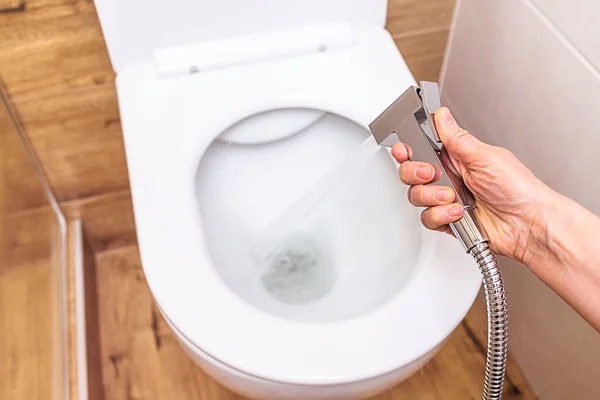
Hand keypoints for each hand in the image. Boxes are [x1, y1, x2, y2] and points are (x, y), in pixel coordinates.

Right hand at [391, 107, 554, 263]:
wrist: (528, 224)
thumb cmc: (518, 189)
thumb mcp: (486, 156)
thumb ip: (458, 139)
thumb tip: (442, 116)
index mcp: (458, 157)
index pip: (422, 148)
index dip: (407, 149)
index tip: (403, 150)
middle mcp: (449, 177)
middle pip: (411, 172)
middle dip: (416, 173)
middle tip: (432, 174)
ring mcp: (447, 200)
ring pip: (416, 196)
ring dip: (432, 197)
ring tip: (453, 198)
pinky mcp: (447, 220)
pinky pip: (427, 218)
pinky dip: (441, 215)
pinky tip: (458, 213)